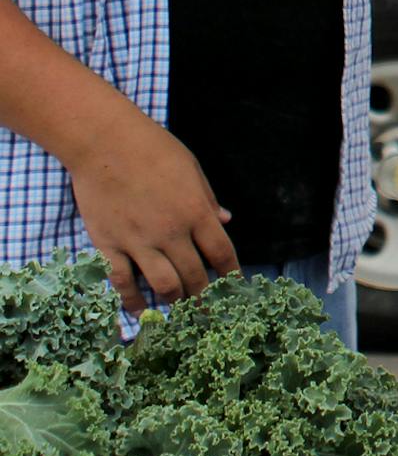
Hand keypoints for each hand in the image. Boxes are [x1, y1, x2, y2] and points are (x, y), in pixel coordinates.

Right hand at [68, 107, 237, 313]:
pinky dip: (134, 300)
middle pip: (195, 275)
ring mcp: (139, 241)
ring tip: (180, 307)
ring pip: (164, 285)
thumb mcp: (192, 170)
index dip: (231, 274)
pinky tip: (141, 311)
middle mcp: (171, 231)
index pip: (222, 253)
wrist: (105, 144)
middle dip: (204, 296)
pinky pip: (124, 282)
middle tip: (208, 308)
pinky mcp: (110, 245)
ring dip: (175, 301)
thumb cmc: (154, 150)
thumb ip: (208, 200)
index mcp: (196, 211)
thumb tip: (225, 220)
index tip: (235, 288)